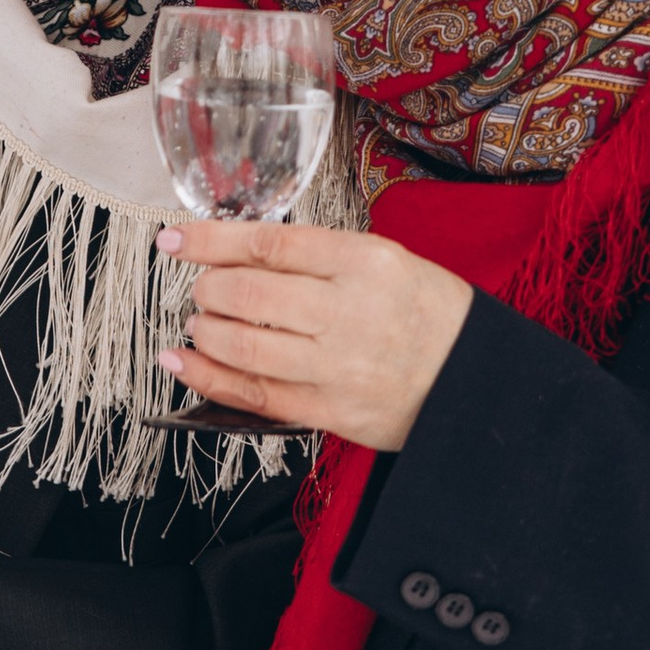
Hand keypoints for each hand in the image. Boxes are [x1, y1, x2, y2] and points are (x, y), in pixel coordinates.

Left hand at [160, 220, 472, 451]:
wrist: (475, 380)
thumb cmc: (428, 313)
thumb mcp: (385, 260)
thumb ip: (318, 256)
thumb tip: (242, 252)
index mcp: (364, 262)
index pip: (268, 245)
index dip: (210, 240)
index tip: (174, 239)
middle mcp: (348, 312)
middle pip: (249, 294)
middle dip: (208, 289)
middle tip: (202, 288)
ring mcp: (338, 366)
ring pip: (245, 345)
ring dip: (206, 331)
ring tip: (200, 323)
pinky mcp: (330, 410)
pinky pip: (254, 394)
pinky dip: (210, 377)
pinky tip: (184, 362)